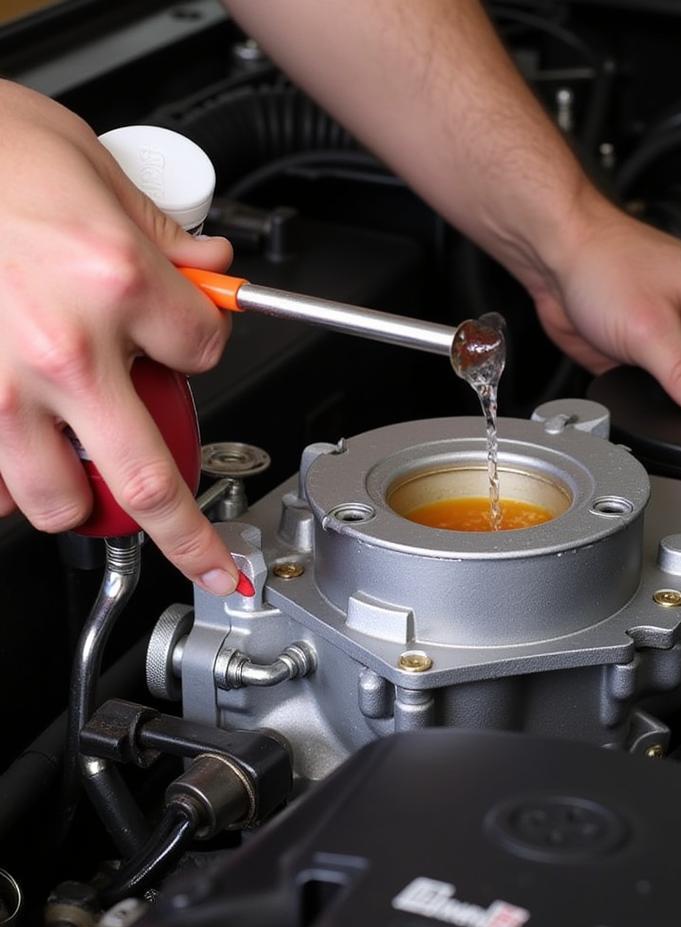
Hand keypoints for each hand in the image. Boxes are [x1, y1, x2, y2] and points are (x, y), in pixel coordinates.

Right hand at [0, 82, 239, 593]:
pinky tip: (19, 455)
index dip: (200, 344)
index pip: (204, 352)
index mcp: (116, 280)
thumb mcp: (90, 165)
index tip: (188, 339)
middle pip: (149, 480)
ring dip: (82, 503)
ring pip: (57, 500)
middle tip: (216, 564)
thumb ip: (159, 231)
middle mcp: (62, 347)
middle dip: (192, 539)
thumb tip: (209, 261)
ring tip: (90, 480)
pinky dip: (8, 480)